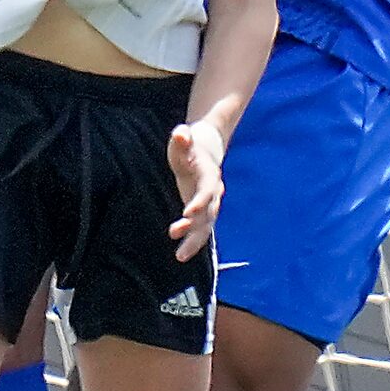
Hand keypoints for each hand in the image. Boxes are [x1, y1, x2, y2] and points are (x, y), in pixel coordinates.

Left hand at [166, 119, 225, 261]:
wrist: (205, 150)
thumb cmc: (189, 145)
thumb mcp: (183, 140)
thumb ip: (182, 138)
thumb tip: (181, 134)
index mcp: (209, 175)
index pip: (206, 190)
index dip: (199, 202)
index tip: (188, 213)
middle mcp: (213, 193)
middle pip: (208, 213)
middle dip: (195, 227)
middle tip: (177, 235)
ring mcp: (209, 204)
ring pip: (205, 226)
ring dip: (194, 241)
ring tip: (180, 256)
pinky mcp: (202, 211)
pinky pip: (200, 230)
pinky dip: (192, 242)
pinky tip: (181, 255)